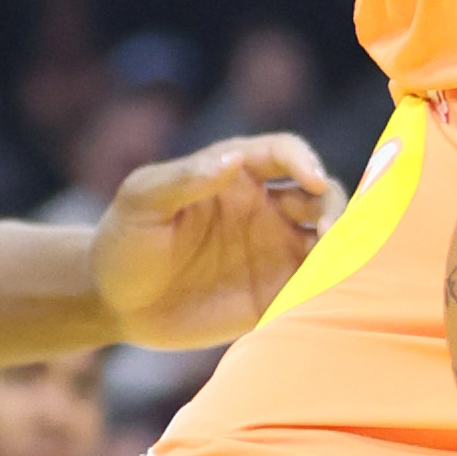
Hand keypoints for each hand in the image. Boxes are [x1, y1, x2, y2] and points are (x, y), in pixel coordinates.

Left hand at [90, 133, 340, 351]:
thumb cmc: (124, 240)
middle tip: (332, 233)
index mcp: (236, 174)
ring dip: (343, 246)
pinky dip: (329, 286)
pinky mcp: (272, 293)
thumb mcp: (143, 200)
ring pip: (327, 240)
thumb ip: (186, 179)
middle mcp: (264, 208)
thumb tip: (233, 158)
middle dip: (336, 208)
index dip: (305, 161)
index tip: (313, 182)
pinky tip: (329, 294)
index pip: (284, 153)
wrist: (114, 302)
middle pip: (320, 196)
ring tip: (338, 263)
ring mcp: (272, 251)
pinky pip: (314, 286)